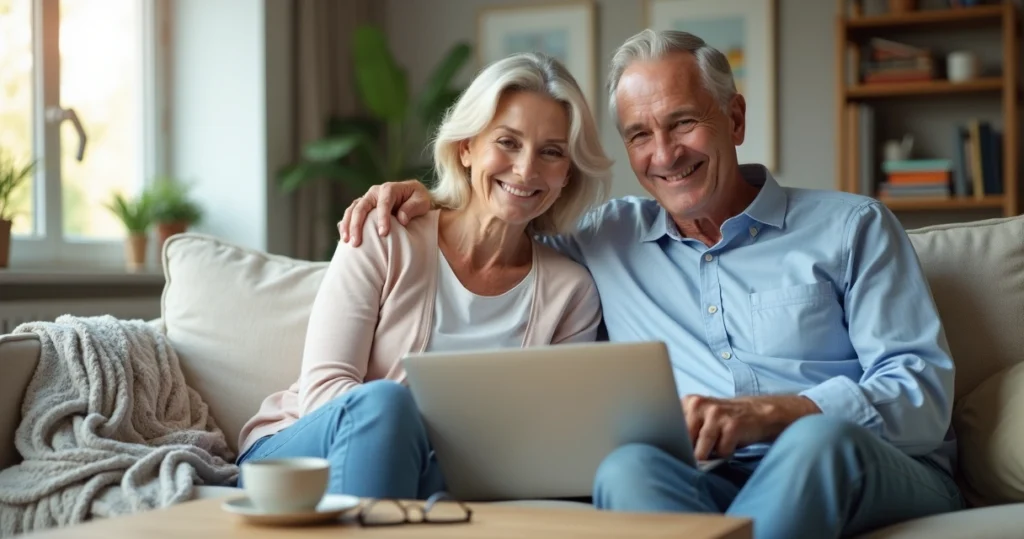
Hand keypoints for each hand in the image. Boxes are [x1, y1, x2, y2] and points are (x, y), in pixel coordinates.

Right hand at [338, 180, 432, 245]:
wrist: (414, 198)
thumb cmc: (419, 200)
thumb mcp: (422, 202)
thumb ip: (412, 208)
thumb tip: (401, 219)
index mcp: (389, 189)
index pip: (383, 203)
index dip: (382, 218)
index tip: (383, 234)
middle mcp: (374, 192)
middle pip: (361, 207)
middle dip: (357, 225)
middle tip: (356, 243)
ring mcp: (366, 199)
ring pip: (352, 210)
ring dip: (348, 226)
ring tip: (347, 241)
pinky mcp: (363, 207)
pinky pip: (350, 214)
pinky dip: (345, 225)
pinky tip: (344, 237)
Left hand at [682, 394, 819, 459]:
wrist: (757, 413)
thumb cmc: (722, 421)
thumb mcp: (700, 417)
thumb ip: (684, 429)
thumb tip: (669, 452)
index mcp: (688, 402)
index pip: (670, 427)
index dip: (673, 443)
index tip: (673, 452)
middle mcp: (699, 404)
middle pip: (684, 441)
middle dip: (690, 453)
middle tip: (698, 455)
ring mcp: (716, 414)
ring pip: (701, 449)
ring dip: (708, 456)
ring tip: (714, 449)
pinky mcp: (732, 426)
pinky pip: (721, 452)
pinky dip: (724, 455)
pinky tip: (730, 445)